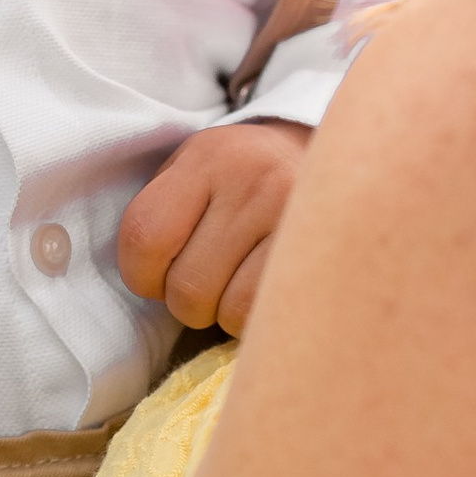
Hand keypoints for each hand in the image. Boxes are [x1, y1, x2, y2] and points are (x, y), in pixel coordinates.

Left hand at [117, 119, 311, 333]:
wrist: (335, 157)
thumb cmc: (245, 175)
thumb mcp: (196, 168)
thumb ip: (162, 210)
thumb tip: (140, 279)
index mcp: (208, 158)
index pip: (145, 237)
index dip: (142, 275)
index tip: (157, 276)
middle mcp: (254, 181)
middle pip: (187, 286)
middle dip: (186, 301)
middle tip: (206, 282)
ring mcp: (296, 218)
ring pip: (228, 311)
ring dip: (222, 314)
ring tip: (237, 284)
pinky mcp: (324, 254)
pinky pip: (269, 316)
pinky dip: (255, 319)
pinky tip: (263, 292)